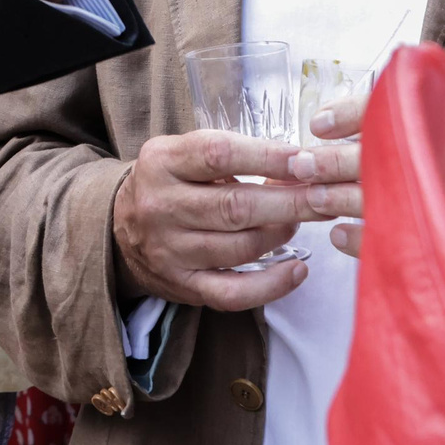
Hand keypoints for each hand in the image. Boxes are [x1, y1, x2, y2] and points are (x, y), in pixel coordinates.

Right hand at [112, 130, 315, 309]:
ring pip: (240, 247)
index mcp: (162, 161)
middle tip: (325, 196)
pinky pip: (233, 293)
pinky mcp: (182, 286)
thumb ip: (231, 155)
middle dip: (290, 202)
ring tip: (302, 221)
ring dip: (282, 234)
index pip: (219, 153)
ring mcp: (170, 250)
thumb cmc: (169, 181)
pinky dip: (271, 285)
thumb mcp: (183, 152)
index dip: (267, 156)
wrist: (119, 227)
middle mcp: (161, 205)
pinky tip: (296, 271)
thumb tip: (296, 165)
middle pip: (235, 206)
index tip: (305, 160)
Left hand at [288, 87, 444, 267]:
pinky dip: (362, 238)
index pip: (391, 107)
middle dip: (330, 163)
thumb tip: (362, 105)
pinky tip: (338, 232)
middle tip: (300, 165)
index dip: (347, 115)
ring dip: (336, 201)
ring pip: (380, 200)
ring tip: (308, 197)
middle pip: (377, 157)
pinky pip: (397, 238)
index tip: (317, 124)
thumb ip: (426, 101)